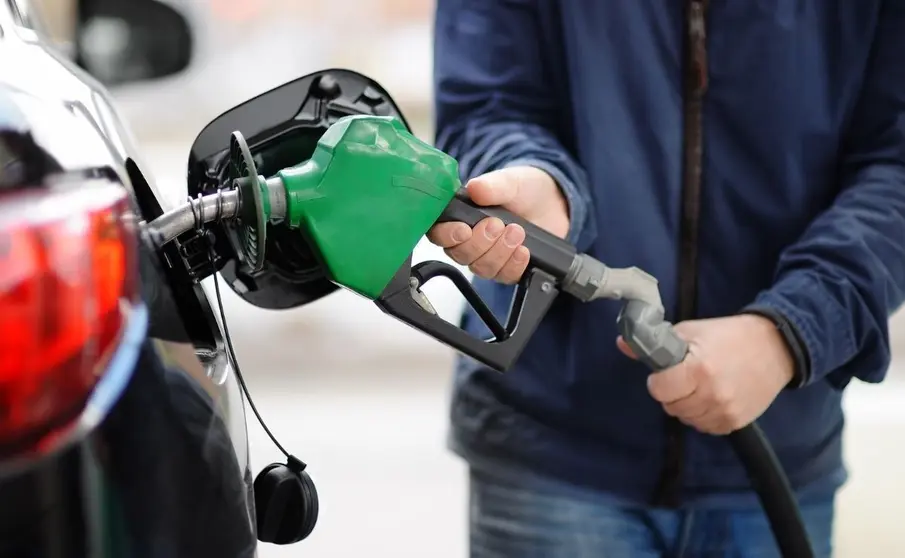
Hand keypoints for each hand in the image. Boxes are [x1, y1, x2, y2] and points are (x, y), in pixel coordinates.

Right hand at [427, 166, 568, 283]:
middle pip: (460, 254)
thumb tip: (475, 188)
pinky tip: (524, 251)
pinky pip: (503, 276)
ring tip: (516, 231)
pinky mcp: (507, 269)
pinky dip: (514, 264)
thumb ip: (492, 186)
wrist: (552, 202)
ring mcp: (487, 256)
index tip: (464, 230)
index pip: (439, 233)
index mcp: (459, 216)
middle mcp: (469, 240)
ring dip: (499, 252)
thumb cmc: (523, 189)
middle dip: (480, 242)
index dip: (447, 236)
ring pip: (481, 268)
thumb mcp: (510, 181)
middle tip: (498, 225)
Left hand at [616, 315, 794, 434]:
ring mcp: (725, 411)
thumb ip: (656, 342)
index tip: (667, 372)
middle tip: (686, 377)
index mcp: (699, 369)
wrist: (775, 348)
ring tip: (701, 387)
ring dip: (687, 406)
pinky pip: (706, 427)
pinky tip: (712, 398)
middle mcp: (712, 395)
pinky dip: (704, 416)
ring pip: (687, 419)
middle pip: (671, 406)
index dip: (659, 380)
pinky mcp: (736, 423)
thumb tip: (621, 344)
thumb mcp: (691, 331)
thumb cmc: (728, 335)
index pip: (660, 389)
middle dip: (673, 392)